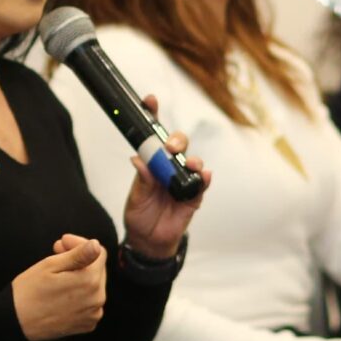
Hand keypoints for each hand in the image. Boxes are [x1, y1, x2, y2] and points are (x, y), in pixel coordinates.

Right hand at [12, 235, 107, 340]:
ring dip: (79, 276)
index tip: (62, 242)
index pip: (98, 252)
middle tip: (56, 253)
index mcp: (89, 281)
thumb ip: (78, 255)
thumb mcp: (50, 266)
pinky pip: (90, 302)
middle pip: (98, 269)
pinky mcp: (87, 324)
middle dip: (80, 258)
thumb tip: (96, 245)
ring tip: (57, 275)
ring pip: (94, 285)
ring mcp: (93, 314)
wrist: (16, 322)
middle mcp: (97, 299)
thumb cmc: (29, 291)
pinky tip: (62, 292)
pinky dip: (80, 294)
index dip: (79, 243)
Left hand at [121, 97, 209, 258]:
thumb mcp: (135, 197)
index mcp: (152, 162)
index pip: (153, 135)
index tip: (150, 100)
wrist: (148, 240)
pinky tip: (204, 176)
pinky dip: (204, 179)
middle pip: (178, 144)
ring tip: (188, 163)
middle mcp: (169, 167)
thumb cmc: (140, 214)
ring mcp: (183, 180)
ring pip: (193, 161)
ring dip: (192, 160)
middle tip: (171, 147)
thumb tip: (138, 160)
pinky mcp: (193, 196)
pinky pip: (202, 185)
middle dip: (177, 140)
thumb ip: (141, 180)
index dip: (153, 115)